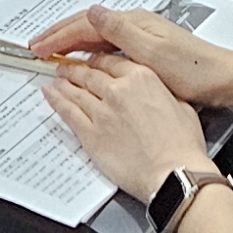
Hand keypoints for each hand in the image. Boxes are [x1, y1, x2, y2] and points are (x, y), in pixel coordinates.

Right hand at [29, 4, 232, 111]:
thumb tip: (93, 11)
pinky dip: (87, 50)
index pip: (86, 24)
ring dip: (71, 42)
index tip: (38, 47)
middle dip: (59, 35)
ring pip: (95, 35)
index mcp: (134, 23)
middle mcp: (136, 25)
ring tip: (52, 52)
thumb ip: (121, 32)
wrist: (222, 78)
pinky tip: (84, 61)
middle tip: (36, 47)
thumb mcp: (154, 53)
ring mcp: (140, 36)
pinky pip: (106, 45)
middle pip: (87, 25)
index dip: (58, 36)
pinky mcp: (145, 50)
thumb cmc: (193, 69)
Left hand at [40, 51, 215, 208]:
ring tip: (56, 77)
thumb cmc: (182, 144)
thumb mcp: (180, 103)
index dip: (99, 59)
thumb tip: (157, 91)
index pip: (112, 60)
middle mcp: (118, 89)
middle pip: (91, 73)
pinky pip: (68, 113)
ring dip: (64, 82)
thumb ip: (162, 91)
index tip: (93, 60)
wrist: (173, 172)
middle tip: (68, 66)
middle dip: (77, 68)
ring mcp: (102, 112)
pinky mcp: (91, 135)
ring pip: (76, 90)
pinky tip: (50, 95)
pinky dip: (57, 102)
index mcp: (142, 77)